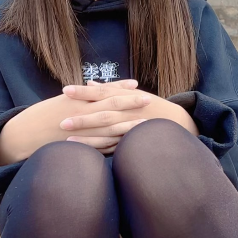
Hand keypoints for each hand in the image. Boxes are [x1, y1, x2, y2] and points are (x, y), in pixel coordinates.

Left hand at [60, 80, 198, 153]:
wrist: (176, 122)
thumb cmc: (149, 106)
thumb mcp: (131, 94)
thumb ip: (110, 89)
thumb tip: (90, 83)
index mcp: (126, 98)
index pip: (102, 93)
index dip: (84, 92)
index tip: (65, 90)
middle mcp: (128, 113)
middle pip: (102, 115)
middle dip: (82, 119)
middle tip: (61, 121)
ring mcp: (130, 130)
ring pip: (107, 135)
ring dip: (87, 139)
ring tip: (67, 141)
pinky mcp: (131, 144)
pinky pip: (115, 148)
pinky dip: (101, 151)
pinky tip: (85, 154)